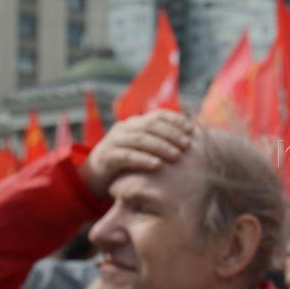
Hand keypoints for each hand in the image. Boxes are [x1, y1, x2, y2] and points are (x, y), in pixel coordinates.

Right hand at [78, 110, 192, 196]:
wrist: (97, 173)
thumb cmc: (129, 159)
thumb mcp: (145, 147)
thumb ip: (161, 140)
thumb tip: (191, 138)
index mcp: (136, 122)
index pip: (158, 115)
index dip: (175, 120)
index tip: (191, 129)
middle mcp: (125, 128)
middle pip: (151, 125)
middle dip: (172, 134)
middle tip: (187, 144)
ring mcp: (115, 141)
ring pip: (140, 139)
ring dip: (160, 146)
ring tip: (176, 155)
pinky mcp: (107, 156)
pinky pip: (127, 156)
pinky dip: (143, 159)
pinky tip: (157, 165)